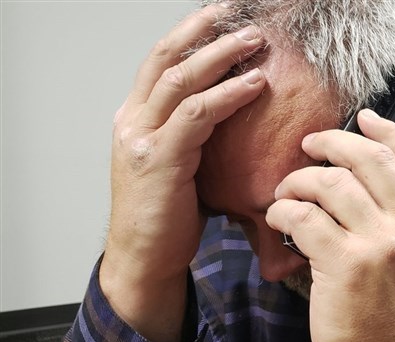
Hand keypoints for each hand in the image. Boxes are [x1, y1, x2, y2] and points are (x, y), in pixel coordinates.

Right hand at [100, 5, 265, 341]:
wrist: (143, 258)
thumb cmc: (167, 215)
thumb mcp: (178, 164)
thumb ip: (194, 135)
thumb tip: (234, 114)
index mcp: (135, 118)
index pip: (161, 62)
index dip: (191, 35)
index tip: (223, 18)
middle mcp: (133, 120)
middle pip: (168, 59)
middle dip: (205, 32)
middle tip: (242, 16)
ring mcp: (142, 138)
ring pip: (182, 80)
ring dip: (222, 56)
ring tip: (255, 43)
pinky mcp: (159, 160)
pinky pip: (197, 116)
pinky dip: (228, 96)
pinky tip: (254, 85)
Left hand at [266, 109, 394, 341]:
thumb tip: (373, 173)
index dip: (388, 130)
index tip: (364, 117)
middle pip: (370, 158)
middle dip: (333, 141)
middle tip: (310, 144)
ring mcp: (380, 243)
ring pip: (331, 182)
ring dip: (299, 179)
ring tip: (288, 190)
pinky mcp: (344, 263)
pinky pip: (305, 215)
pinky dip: (284, 210)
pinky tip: (279, 217)